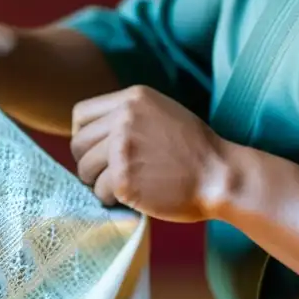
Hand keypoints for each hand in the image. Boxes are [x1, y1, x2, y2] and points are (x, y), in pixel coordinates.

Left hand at [70, 86, 227, 222]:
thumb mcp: (163, 112)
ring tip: (123, 186)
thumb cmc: (195, 150)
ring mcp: (122, 148)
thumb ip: (129, 115)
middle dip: (89, 163)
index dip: (85, 136)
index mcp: (133, 98)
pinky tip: (134, 197)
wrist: (221, 176)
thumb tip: (91, 133)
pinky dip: (112, 199)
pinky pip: (99, 192)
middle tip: (109, 175)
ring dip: (99, 183)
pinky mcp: (123, 179)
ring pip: (84, 169)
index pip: (81, 115)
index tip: (97, 151)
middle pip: (78, 144)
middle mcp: (124, 118)